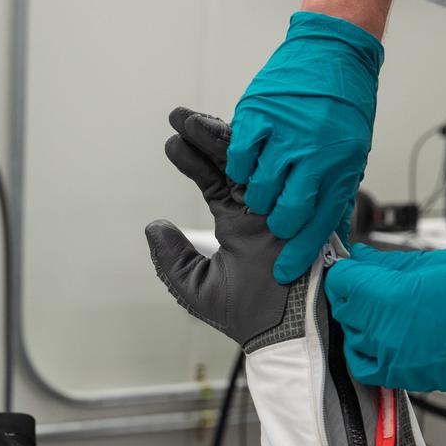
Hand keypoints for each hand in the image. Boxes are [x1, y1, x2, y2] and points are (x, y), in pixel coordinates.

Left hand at [145, 107, 294, 352]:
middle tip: (178, 116)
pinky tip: (222, 130)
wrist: (288, 329)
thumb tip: (152, 227)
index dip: (192, 161)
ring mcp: (277, 202)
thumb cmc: (247, 316)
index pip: (213, 182)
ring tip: (188, 119)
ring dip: (218, 136)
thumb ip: (172, 258)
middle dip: (204, 138)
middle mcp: (258, 209)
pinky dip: (247, 149)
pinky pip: (270, 167)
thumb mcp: (196, 286)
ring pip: (247, 158)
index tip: (171, 142)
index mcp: (238, 225)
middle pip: (230, 163)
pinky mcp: (293, 202)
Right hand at [227, 12, 382, 284]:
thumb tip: (336, 239)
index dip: (300, 254)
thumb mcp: (353, 154)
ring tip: (259, 190)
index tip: (285, 272)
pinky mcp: (259, 115)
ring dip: (256, 196)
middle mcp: (315, 154)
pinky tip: (245, 165)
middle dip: (276, 226)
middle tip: (270, 221)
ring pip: (260, 189)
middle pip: (286, 212)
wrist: (333, 51)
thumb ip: (339, 192)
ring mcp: (286, 134)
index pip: (319, 224)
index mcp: (341, 167)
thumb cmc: (343, 106)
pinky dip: (239, 167)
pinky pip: (239, 157)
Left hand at [324, 243, 445, 393]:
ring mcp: (391, 358)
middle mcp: (384, 332)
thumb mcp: (436, 263)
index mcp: (390, 298)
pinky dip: (365, 352)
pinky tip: (382, 338)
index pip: (341, 281)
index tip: (353, 266)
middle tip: (375, 283)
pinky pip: (364, 367)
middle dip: (353, 292)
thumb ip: (390, 262)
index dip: (345, 269)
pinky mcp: (402, 377)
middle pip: (342, 308)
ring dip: (360, 322)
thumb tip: (363, 256)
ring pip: (351, 337)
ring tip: (387, 309)